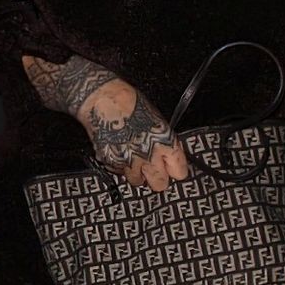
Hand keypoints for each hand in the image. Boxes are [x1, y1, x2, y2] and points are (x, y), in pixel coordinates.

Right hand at [76, 76, 191, 191]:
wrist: (104, 99)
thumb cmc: (130, 103)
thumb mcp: (157, 120)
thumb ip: (163, 141)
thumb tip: (166, 153)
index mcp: (165, 142)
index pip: (179, 172)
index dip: (176, 170)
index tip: (173, 169)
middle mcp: (149, 155)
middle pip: (160, 184)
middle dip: (157, 178)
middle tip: (153, 170)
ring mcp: (130, 161)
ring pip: (137, 182)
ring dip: (136, 174)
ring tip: (133, 160)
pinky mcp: (112, 163)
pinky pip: (119, 172)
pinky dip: (119, 166)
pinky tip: (119, 152)